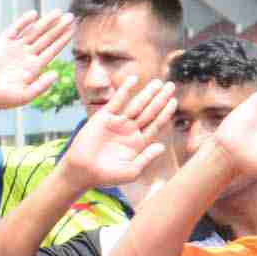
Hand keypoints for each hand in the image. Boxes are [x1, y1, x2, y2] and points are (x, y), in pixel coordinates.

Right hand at [0, 11, 77, 112]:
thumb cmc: (1, 98)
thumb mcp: (24, 96)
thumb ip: (41, 86)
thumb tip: (56, 73)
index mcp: (34, 68)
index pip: (52, 50)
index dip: (63, 40)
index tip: (73, 30)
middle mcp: (26, 56)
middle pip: (46, 38)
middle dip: (58, 28)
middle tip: (71, 16)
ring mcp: (14, 48)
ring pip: (34, 31)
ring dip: (46, 22)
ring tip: (58, 12)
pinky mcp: (1, 43)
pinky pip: (15, 29)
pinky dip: (24, 22)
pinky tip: (34, 14)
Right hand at [63, 76, 175, 190]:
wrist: (82, 171)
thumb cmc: (107, 176)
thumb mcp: (131, 171)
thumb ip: (147, 159)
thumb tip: (162, 146)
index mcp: (139, 142)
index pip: (155, 124)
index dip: (165, 113)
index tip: (174, 101)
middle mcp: (130, 130)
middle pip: (149, 111)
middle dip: (160, 99)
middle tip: (171, 86)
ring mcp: (117, 122)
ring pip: (136, 105)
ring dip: (147, 93)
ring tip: (158, 82)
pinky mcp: (104, 117)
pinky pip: (117, 101)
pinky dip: (124, 90)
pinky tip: (133, 79)